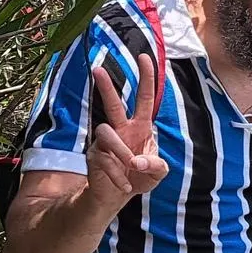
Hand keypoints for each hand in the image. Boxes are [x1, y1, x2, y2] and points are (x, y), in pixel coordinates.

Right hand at [86, 53, 167, 208]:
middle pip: (113, 104)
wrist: (119, 196)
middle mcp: (121, 129)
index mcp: (140, 127)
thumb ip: (156, 165)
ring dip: (122, 152)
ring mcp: (105, 141)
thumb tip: (137, 161)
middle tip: (97, 70)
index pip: (144, 99)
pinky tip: (126, 187)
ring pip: (106, 134)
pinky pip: (104, 160)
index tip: (145, 56)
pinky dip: (118, 176)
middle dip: (106, 87)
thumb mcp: (158, 173)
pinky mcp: (94, 155)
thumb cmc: (141, 177)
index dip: (146, 78)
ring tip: (132, 168)